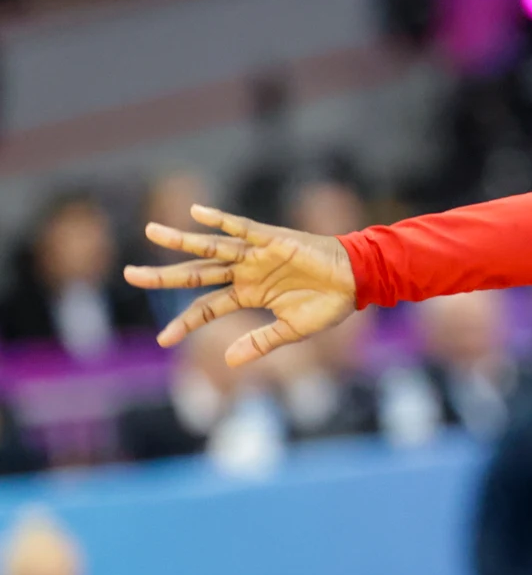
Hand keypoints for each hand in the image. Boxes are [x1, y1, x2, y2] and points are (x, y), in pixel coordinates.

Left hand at [123, 204, 356, 366]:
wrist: (359, 280)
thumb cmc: (330, 304)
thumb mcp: (292, 330)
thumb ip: (261, 342)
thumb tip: (228, 361)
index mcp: (249, 294)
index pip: (207, 307)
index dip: (184, 322)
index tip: (163, 340)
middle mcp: (246, 272)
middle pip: (197, 274)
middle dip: (163, 275)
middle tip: (129, 274)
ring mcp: (256, 254)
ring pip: (211, 248)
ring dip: (182, 241)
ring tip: (151, 231)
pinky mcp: (273, 240)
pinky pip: (242, 227)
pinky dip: (221, 220)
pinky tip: (196, 213)